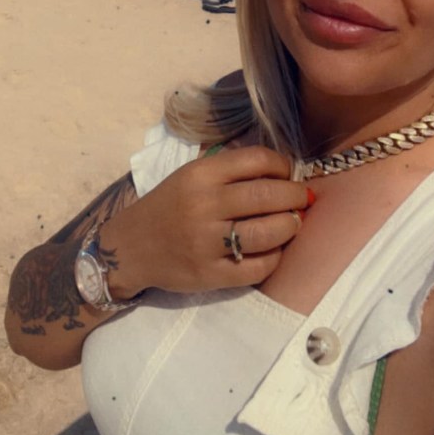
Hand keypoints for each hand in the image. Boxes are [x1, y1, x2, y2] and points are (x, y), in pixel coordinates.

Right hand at [101, 146, 310, 297]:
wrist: (130, 248)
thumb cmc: (169, 206)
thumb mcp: (192, 176)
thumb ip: (231, 172)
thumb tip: (284, 174)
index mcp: (200, 175)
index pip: (257, 159)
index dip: (283, 166)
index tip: (288, 174)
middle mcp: (204, 205)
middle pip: (268, 195)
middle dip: (296, 196)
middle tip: (303, 199)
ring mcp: (207, 243)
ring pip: (269, 232)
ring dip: (291, 226)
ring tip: (292, 222)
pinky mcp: (211, 275)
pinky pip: (259, 267)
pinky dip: (276, 257)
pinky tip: (274, 249)